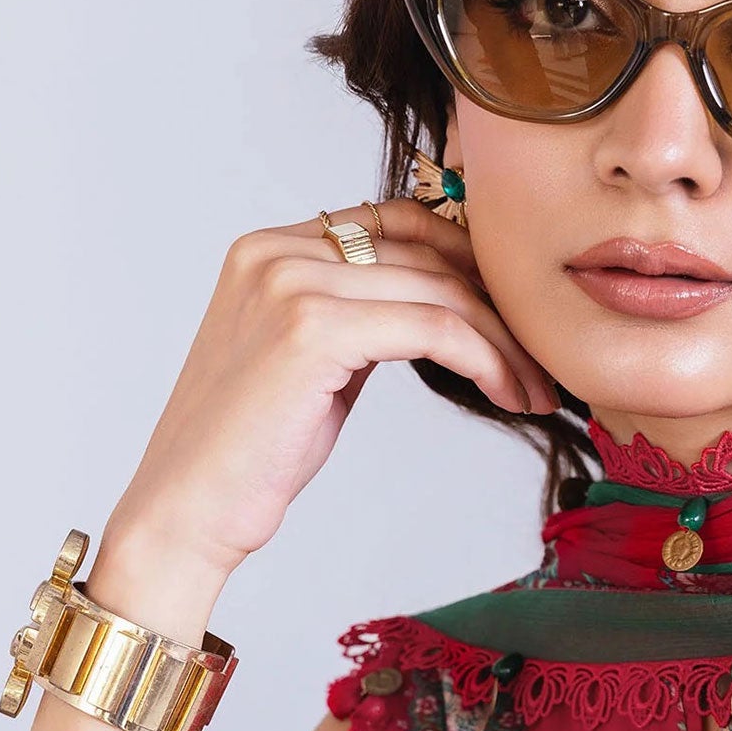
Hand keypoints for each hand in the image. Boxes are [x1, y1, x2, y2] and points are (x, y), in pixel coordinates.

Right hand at [104, 199, 560, 586]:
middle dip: (498, 305)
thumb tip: (443, 303)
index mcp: (269, 246)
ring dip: (504, 341)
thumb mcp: (312, 361)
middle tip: (543, 358)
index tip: (513, 311)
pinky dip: (486, 359)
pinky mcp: (312, 328)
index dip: (467, 259)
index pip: (396, 221)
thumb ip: (362, 314)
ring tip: (535, 389)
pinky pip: (434, 328)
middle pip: (426, 253)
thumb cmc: (250, 450)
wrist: (188, 509)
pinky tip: (508, 392)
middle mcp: (276, 250)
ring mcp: (291, 282)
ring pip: (440, 290)